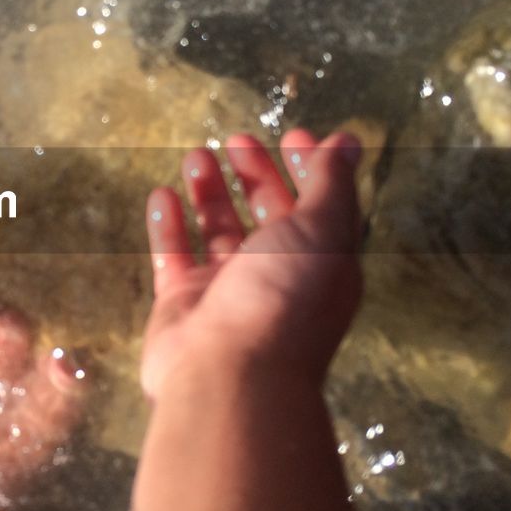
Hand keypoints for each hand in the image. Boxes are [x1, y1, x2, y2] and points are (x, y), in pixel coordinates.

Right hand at [142, 129, 363, 398]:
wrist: (229, 374)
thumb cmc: (283, 298)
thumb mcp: (320, 231)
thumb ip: (331, 184)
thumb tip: (348, 140)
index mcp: (320, 263)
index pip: (318, 208)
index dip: (309, 170)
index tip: (292, 135)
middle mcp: (276, 277)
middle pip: (267, 216)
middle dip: (255, 175)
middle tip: (237, 139)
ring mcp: (226, 292)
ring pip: (218, 232)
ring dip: (210, 193)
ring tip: (196, 155)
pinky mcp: (183, 304)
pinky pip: (174, 256)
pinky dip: (169, 226)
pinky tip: (162, 194)